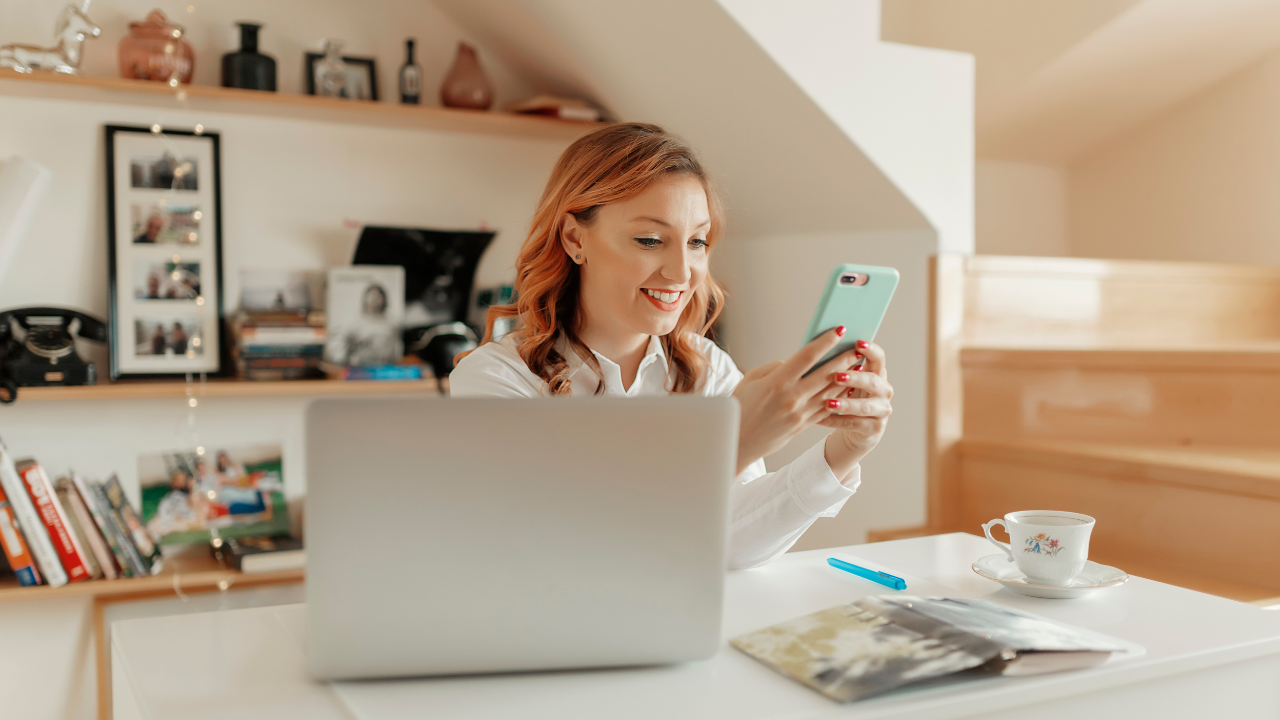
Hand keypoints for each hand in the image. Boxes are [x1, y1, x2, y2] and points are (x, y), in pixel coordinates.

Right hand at [731, 327, 867, 474]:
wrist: (737, 442)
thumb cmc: (740, 406)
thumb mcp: (751, 380)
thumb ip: (775, 367)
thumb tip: (795, 362)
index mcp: (777, 382)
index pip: (807, 356)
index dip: (826, 342)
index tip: (840, 331)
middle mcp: (792, 397)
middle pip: (826, 373)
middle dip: (844, 358)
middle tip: (858, 347)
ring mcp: (800, 413)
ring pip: (831, 392)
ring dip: (847, 377)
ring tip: (858, 365)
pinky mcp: (803, 425)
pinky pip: (827, 408)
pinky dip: (840, 397)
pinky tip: (849, 388)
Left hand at [819, 340, 892, 478]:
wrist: (857, 428)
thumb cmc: (846, 396)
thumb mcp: (846, 381)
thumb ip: (838, 367)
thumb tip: (818, 351)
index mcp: (877, 373)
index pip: (879, 357)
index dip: (871, 350)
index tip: (857, 343)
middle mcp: (884, 390)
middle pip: (873, 381)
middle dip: (855, 378)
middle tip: (836, 376)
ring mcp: (882, 410)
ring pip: (865, 406)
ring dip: (846, 404)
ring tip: (828, 403)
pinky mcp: (875, 428)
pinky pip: (854, 424)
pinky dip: (836, 421)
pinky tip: (820, 418)